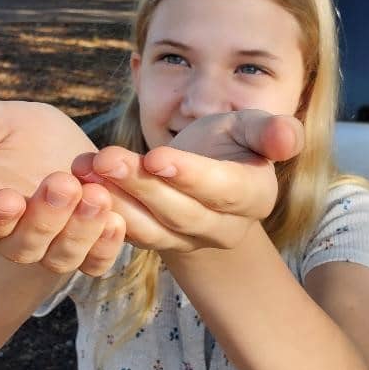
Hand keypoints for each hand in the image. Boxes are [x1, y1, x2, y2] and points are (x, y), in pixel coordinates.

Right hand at [0, 101, 125, 275]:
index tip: (7, 199)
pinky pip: (96, 261)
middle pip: (24, 245)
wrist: (62, 146)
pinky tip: (118, 220)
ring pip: (61, 256)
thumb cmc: (19, 134)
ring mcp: (53, 248)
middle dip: (45, 217)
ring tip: (97, 197)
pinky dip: (107, 246)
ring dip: (80, 231)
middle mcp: (15, 238)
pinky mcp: (88, 250)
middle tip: (64, 184)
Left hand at [71, 110, 303, 251]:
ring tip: (85, 171)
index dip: (190, 176)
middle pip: (180, 211)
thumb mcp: (250, 126)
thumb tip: (289, 137)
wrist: (206, 170)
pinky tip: (79, 185)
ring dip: (114, 200)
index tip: (155, 158)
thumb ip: (268, 131)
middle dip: (140, 185)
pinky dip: (103, 212)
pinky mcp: (157, 242)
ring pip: (151, 227)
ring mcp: (188, 241)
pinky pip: (130, 234)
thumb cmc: (230, 142)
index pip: (223, 190)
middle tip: (105, 159)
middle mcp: (223, 227)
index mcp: (253, 196)